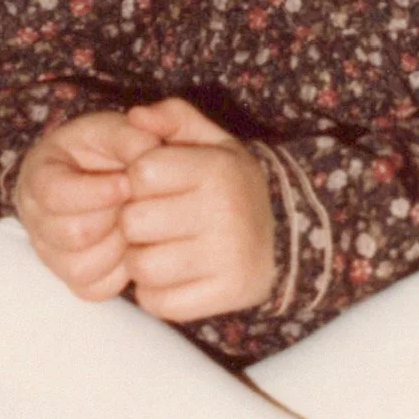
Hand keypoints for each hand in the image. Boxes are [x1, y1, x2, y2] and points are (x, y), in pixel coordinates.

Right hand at [14, 112, 159, 300]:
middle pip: (71, 234)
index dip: (95, 190)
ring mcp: (52, 253)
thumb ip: (133, 133)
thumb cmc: (114, 148)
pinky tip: (132, 245)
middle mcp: (36, 219)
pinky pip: (94, 289)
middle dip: (113, 217)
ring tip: (135, 222)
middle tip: (136, 202)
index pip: (54, 193)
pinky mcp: (74, 279)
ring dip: (118, 246)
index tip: (126, 181)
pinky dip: (119, 271)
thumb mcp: (120, 129)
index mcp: (39, 175)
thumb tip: (147, 148)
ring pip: (81, 268)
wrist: (114, 174)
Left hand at [118, 98, 276, 323]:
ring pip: (141, 266)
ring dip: (142, 259)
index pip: (141, 172)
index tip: (154, 184)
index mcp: (217, 168)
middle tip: (156, 219)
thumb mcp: (212, 141)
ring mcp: (226, 257)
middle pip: (134, 221)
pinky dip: (156, 292)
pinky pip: (158, 302)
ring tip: (162, 247)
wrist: (285, 238)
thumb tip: (135, 116)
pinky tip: (174, 274)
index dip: (137, 179)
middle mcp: (224, 211)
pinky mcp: (224, 295)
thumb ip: (173, 118)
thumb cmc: (232, 185)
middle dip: (135, 221)